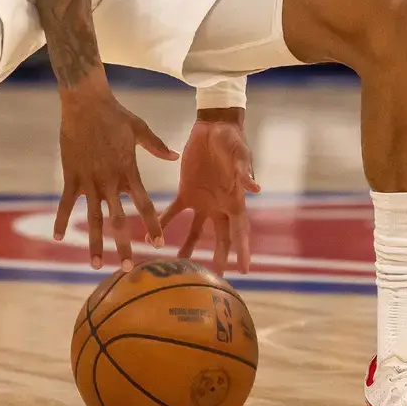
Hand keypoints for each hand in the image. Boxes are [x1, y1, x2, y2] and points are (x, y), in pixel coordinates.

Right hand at [53, 83, 179, 269]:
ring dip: (94, 242)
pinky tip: (57, 237)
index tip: (159, 244)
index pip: (144, 204)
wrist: (85, 103)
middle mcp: (109, 180)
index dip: (152, 225)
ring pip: (92, 218)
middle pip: (118, 219)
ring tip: (95, 265)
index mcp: (128, 171)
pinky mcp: (71, 176)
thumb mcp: (140, 129)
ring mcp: (89, 180)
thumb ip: (156, 146)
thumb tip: (175, 158)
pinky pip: (66, 203)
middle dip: (124, 245)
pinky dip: (61, 220)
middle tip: (128, 268)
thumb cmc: (115, 114)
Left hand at [160, 110, 259, 273]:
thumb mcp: (241, 154)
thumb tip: (255, 188)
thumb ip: (244, 171)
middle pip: (220, 238)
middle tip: (212, 279)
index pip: (241, 230)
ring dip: (186, 248)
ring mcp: (202, 201)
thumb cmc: (233, 140)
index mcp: (235, 200)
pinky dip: (163, 223)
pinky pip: (173, 212)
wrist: (215, 126)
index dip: (242, 250)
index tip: (244, 270)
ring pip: (194, 231)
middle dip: (217, 258)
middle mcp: (219, 206)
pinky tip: (151, 237)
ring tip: (177, 266)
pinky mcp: (185, 191)